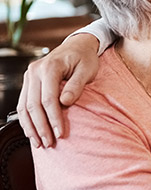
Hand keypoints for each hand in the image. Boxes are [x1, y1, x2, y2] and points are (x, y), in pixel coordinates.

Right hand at [17, 33, 99, 147]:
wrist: (77, 46)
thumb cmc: (85, 58)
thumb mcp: (87, 69)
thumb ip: (76, 85)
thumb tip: (65, 103)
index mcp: (50, 67)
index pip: (48, 98)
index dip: (54, 118)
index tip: (60, 133)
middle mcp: (35, 71)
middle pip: (33, 105)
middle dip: (41, 127)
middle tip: (49, 143)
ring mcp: (29, 77)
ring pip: (24, 106)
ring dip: (31, 127)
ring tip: (39, 143)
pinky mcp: (29, 82)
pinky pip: (23, 104)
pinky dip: (26, 120)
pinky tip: (32, 132)